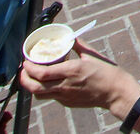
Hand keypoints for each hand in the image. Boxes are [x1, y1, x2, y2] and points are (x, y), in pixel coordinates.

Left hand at [18, 45, 139, 110]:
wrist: (116, 92)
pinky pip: (51, 97)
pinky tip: (49, 82)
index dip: (29, 68)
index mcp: (71, 71)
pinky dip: (44, 89)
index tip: (26, 61)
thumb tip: (69, 36)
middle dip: (24, 79)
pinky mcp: (68, 103)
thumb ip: (78, 45)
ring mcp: (66, 97)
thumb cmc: (107, 73)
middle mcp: (65, 86)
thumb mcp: (92, 55)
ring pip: (40, 95)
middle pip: (35, 87)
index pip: (42, 73)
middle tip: (24, 70)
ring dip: (32, 86)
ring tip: (32, 76)